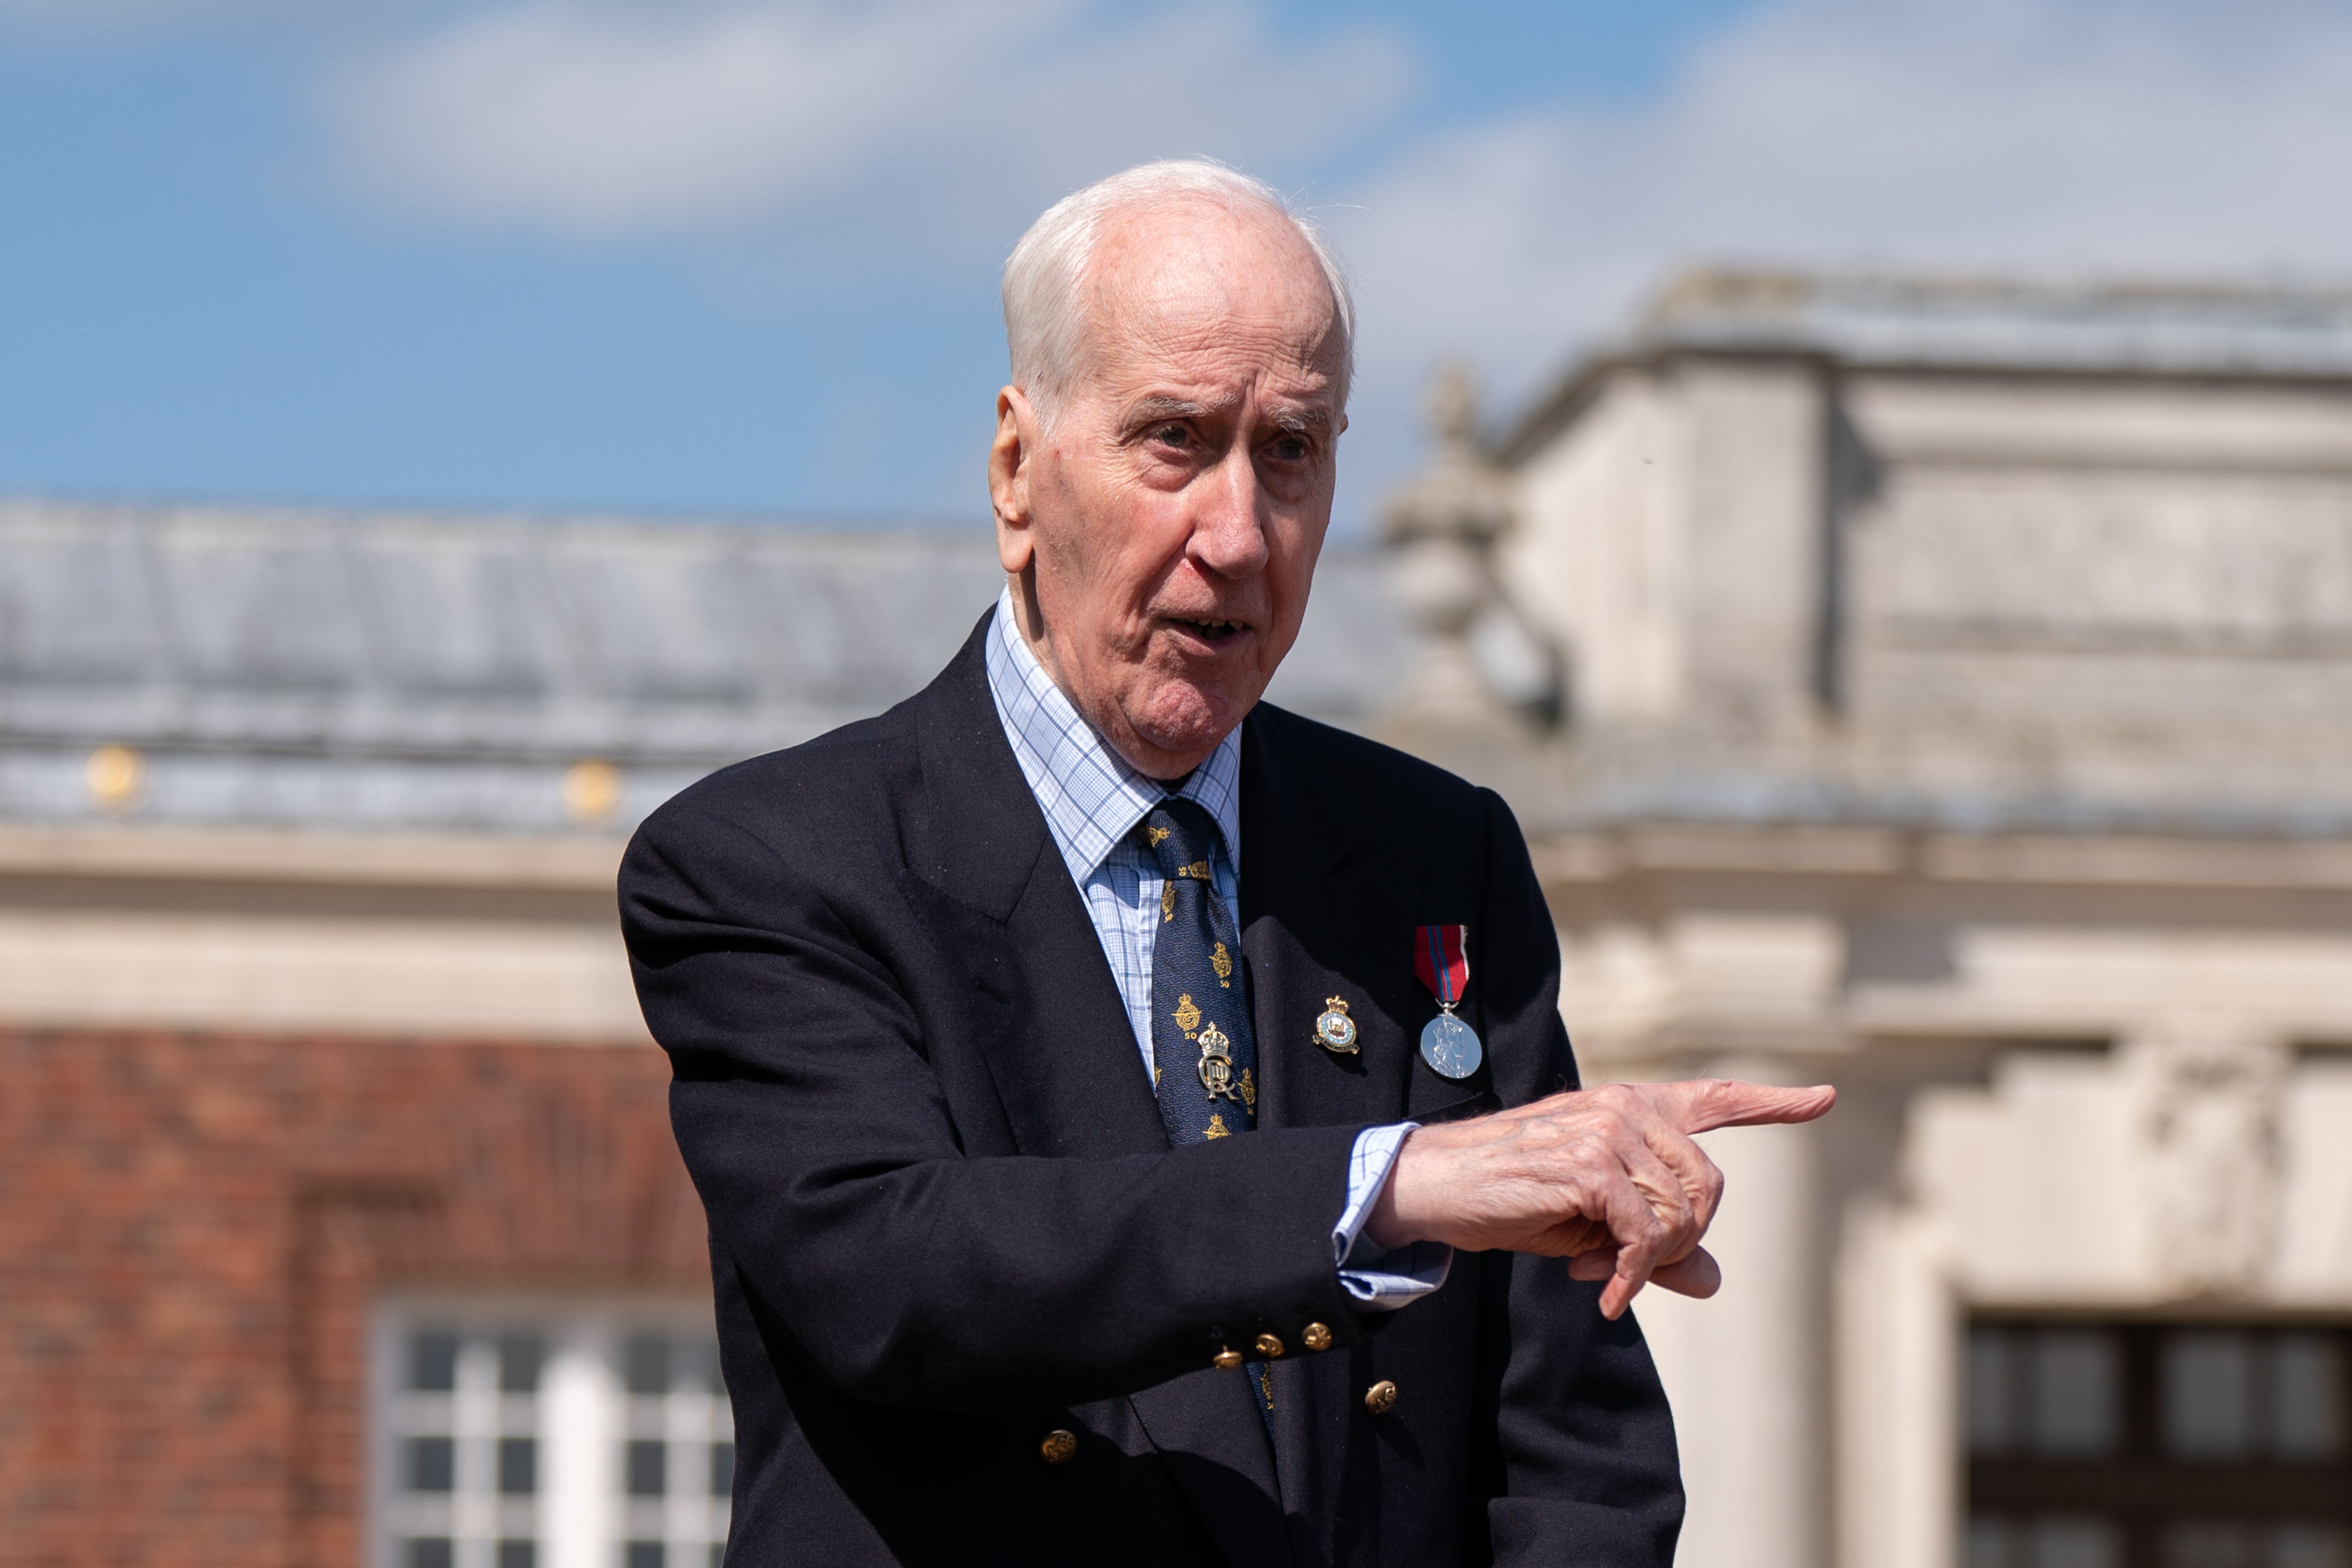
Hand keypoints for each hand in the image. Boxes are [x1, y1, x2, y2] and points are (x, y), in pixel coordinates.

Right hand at [1364, 1079, 1835, 1318]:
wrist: (1440, 1184)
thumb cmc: (1516, 1198)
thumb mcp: (1595, 1223)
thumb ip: (1657, 1242)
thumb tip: (1711, 1278)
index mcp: (1633, 1109)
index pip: (1716, 1098)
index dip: (1775, 1103)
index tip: (1824, 1099)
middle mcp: (1628, 1108)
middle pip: (1709, 1186)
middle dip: (1681, 1240)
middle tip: (1627, 1267)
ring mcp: (1609, 1131)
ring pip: (1681, 1214)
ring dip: (1649, 1262)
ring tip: (1599, 1270)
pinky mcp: (1590, 1166)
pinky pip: (1644, 1236)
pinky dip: (1629, 1276)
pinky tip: (1602, 1293)